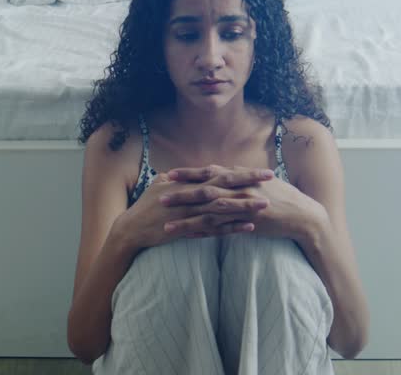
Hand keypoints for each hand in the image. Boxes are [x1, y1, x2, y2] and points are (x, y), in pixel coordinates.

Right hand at [112, 171, 269, 250]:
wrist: (130, 229)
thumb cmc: (145, 207)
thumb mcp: (160, 186)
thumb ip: (178, 180)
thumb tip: (190, 174)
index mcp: (186, 183)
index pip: (218, 174)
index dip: (241, 172)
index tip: (262, 171)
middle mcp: (188, 195)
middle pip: (223, 186)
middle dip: (248, 182)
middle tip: (271, 179)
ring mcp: (188, 212)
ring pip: (221, 207)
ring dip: (244, 206)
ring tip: (265, 205)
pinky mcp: (186, 229)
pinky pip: (212, 229)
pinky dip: (231, 228)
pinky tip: (248, 228)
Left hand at [162, 165, 328, 240]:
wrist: (304, 216)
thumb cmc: (283, 197)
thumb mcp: (261, 181)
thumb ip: (241, 177)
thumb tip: (226, 171)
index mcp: (241, 177)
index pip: (209, 173)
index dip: (188, 174)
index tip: (168, 175)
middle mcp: (240, 189)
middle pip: (204, 190)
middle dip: (180, 193)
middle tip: (159, 194)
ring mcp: (243, 207)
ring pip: (208, 212)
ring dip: (186, 217)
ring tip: (165, 221)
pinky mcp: (247, 224)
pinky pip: (221, 229)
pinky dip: (204, 233)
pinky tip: (188, 236)